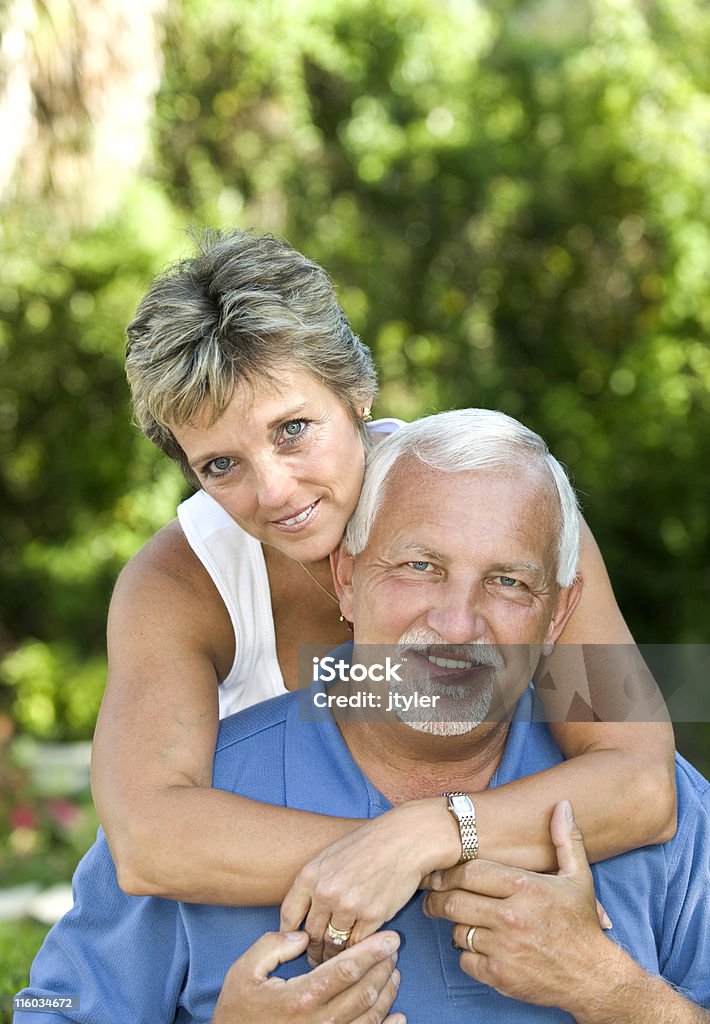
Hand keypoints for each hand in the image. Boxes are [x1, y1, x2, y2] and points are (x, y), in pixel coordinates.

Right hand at [212, 929, 405, 1023]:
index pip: (346, 970)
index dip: (372, 952)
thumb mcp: (245, 969)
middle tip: (394, 948)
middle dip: (383, 967)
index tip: (391, 937)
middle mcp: (318, 1022)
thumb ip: (274, 945)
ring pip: (370, 1017)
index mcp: (300, 997)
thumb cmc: (238, 1009)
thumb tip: (303, 936)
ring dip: (387, 993)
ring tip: (393, 971)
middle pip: (364, 992)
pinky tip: (398, 1015)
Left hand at [280, 800, 458, 963]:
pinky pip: (357, 945)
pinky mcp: (372, 916)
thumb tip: (303, 911)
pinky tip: (357, 952)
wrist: (403, 839)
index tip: (295, 944)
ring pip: (333, 944)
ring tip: (334, 962)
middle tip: (315, 960)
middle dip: (312, 951)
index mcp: (310, 875)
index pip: (289, 916)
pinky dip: (356, 951)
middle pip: (311, 934)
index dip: (289, 936)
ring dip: (333, 957)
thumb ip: (314, 882)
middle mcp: (325, 892)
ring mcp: (348, 905)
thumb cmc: (368, 845)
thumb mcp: (331, 855)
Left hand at [424, 800, 611, 1010]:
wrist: (594, 978)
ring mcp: (504, 949)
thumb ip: (566, 839)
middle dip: (437, 898)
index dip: (449, 871)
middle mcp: (511, 917)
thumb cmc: (581, 924)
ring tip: (457, 919)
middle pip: (454, 902)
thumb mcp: (578, 877)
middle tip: (431, 896)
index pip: (470, 872)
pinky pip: (465, 960)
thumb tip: (562, 805)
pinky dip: (466, 954)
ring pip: (457, 931)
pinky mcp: (500, 977)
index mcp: (525, 888)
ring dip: (455, 925)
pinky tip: (475, 946)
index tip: (439, 873)